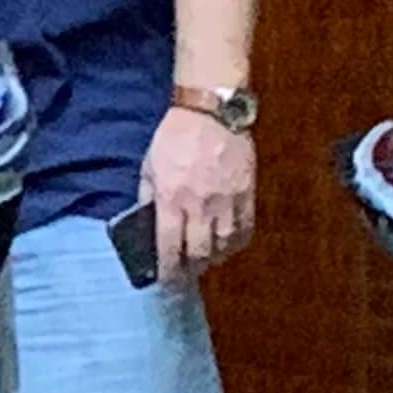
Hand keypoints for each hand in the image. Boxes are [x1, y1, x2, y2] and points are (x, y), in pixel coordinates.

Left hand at [141, 106, 256, 280]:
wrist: (210, 113)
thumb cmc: (174, 136)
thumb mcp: (149, 166)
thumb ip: (148, 196)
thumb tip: (146, 223)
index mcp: (171, 198)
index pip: (169, 246)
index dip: (167, 268)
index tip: (165, 279)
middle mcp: (200, 204)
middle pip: (199, 252)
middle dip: (191, 269)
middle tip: (185, 273)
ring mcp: (226, 201)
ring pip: (223, 245)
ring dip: (213, 259)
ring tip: (204, 261)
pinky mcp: (246, 194)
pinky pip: (245, 229)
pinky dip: (236, 243)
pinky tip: (227, 246)